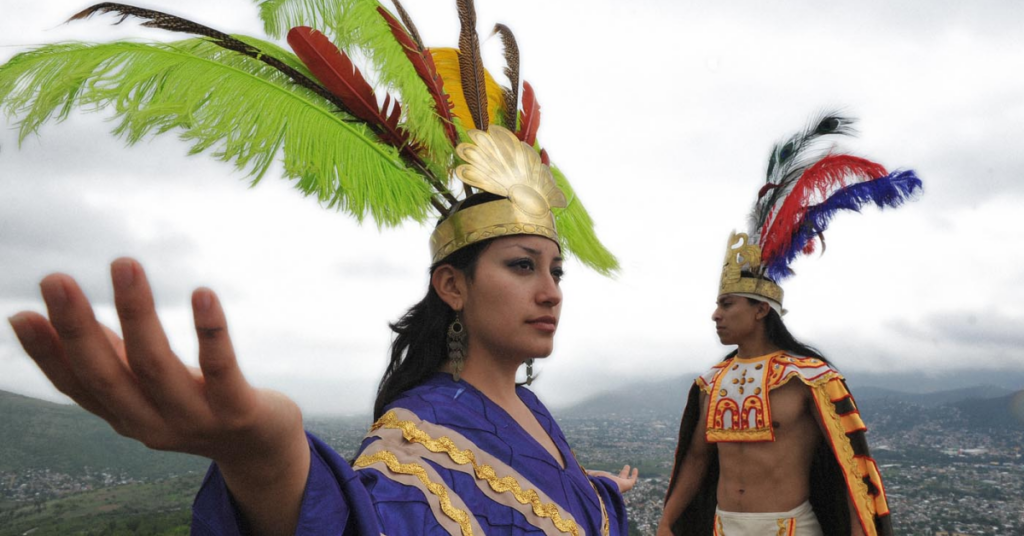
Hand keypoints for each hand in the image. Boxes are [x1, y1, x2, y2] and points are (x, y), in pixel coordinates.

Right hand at [7, 258, 308, 534]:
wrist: (261, 450)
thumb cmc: (197, 404)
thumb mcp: (149, 385)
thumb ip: (112, 355)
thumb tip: (58, 319)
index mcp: (125, 415)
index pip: (78, 385)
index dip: (47, 354)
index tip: (22, 313)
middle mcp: (152, 424)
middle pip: (108, 376)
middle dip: (77, 329)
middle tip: (54, 279)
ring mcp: (196, 420)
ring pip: (157, 366)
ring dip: (137, 314)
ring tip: (124, 265)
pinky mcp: (238, 411)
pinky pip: (222, 368)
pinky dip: (210, 331)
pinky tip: (203, 292)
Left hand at [588, 465, 638, 493]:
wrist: (601, 491)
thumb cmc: (594, 483)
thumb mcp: (588, 474)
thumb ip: (584, 471)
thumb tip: (577, 465)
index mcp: (604, 484)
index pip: (607, 479)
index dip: (608, 475)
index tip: (609, 471)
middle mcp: (612, 486)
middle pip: (618, 479)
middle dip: (621, 473)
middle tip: (625, 467)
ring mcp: (620, 487)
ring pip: (625, 479)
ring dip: (627, 473)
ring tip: (628, 466)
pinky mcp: (626, 486)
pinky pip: (632, 481)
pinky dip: (634, 475)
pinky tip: (635, 469)